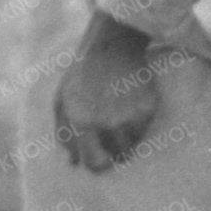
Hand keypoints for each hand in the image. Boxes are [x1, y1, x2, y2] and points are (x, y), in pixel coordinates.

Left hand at [50, 12, 163, 171]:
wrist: (111, 46)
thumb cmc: (81, 75)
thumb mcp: (62, 101)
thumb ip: (64, 134)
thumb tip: (73, 163)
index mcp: (82, 123)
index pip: (96, 164)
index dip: (99, 163)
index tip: (101, 156)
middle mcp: (106, 123)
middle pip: (119, 158)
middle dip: (115, 152)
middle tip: (112, 136)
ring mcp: (130, 116)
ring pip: (133, 145)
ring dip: (128, 137)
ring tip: (120, 115)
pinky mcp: (148, 108)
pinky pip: (145, 130)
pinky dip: (140, 123)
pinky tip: (131, 105)